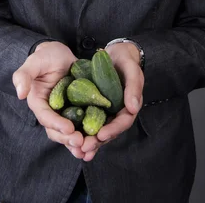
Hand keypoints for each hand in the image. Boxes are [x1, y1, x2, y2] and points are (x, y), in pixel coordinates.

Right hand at [12, 42, 84, 148]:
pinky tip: (98, 142)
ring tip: (90, 148)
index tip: (69, 129)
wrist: (60, 54)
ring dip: (78, 143)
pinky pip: (82, 126)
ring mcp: (65, 112)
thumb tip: (20, 93)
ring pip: (70, 133)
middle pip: (57, 131)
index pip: (46, 117)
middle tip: (81, 142)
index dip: (56, 124)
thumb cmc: (45, 56)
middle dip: (68, 139)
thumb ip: (23, 75)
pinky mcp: (78, 110)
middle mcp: (51, 111)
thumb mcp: (34, 62)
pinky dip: (88, 136)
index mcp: (39, 103)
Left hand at [64, 43, 143, 161]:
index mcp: (129, 106)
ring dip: (88, 141)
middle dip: (97, 141)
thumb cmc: (125, 59)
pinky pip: (87, 121)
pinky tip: (70, 141)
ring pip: (97, 130)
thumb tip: (133, 108)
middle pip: (109, 131)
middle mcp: (117, 112)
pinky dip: (81, 131)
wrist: (114, 54)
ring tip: (77, 150)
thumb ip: (134, 86)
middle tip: (84, 148)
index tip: (101, 135)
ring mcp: (105, 111)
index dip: (113, 130)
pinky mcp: (93, 107)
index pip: (123, 122)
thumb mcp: (131, 69)